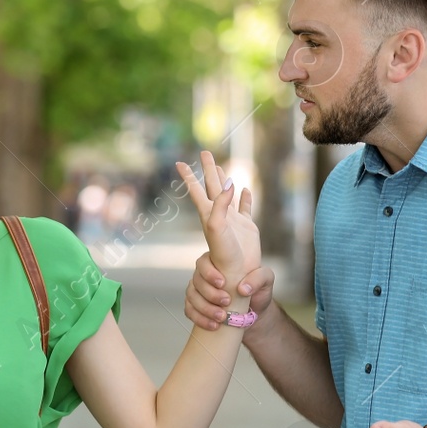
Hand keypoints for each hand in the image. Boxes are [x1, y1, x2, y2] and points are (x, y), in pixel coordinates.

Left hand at [175, 150, 260, 285]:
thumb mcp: (217, 226)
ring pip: (228, 194)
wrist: (236, 274)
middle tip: (204, 153)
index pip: (196, 189)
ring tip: (221, 168)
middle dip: (208, 170)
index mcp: (209, 213)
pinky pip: (246, 208)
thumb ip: (220, 204)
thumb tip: (231, 183)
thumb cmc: (223, 253)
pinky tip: (244, 190)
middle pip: (212, 186)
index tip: (179, 163)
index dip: (188, 176)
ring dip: (224, 181)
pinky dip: (245, 198)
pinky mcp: (247, 227)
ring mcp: (234, 220)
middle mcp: (220, 214)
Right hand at [186, 253, 273, 330]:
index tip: (222, 283)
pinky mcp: (195, 306)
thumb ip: (259, 278)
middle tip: (226, 302)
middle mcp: (205, 275)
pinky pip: (189, 311)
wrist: (253, 315)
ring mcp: (198, 291)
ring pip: (191, 296)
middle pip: (196, 281)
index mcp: (218, 263)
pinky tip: (213, 325)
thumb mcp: (266, 281)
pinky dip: (199, 318)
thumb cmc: (258, 292)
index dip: (209, 273)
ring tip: (221, 317)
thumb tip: (243, 288)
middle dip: (210, 293)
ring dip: (205, 308)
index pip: (204, 262)